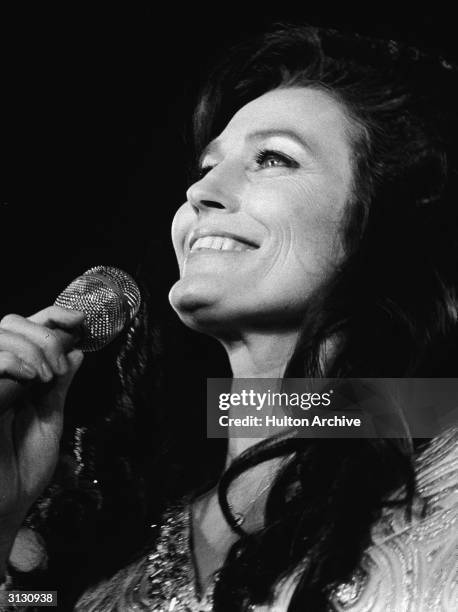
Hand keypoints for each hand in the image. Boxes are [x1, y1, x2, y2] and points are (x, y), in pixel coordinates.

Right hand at [0, 306, 84, 534]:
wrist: (4, 509)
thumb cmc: (24, 469)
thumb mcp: (50, 419)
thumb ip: (58, 385)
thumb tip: (76, 350)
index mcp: (17, 377)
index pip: (27, 329)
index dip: (53, 315)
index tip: (80, 320)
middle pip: (12, 323)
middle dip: (45, 333)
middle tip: (59, 367)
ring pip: (1, 335)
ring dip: (33, 347)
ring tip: (48, 376)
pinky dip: (12, 360)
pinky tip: (32, 377)